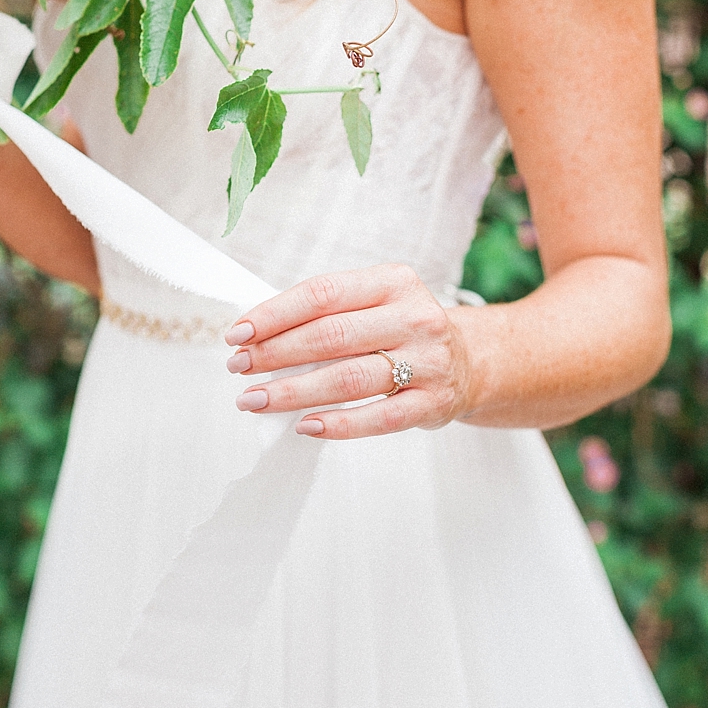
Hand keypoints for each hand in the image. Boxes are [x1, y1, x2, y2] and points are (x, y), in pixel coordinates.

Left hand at [224, 264, 473, 439]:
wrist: (470, 362)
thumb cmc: (402, 331)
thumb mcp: (375, 304)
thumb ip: (326, 313)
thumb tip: (257, 336)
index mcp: (393, 282)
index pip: (323, 293)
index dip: (275, 314)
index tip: (238, 333)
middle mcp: (414, 317)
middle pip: (330, 336)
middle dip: (275, 353)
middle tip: (238, 367)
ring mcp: (427, 362)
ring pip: (348, 379)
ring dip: (292, 392)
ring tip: (255, 399)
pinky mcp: (432, 403)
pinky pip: (377, 418)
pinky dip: (337, 424)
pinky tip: (304, 425)